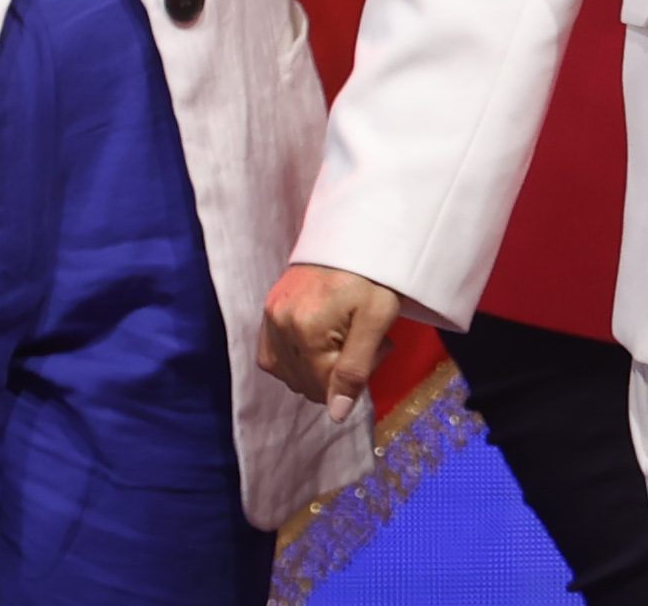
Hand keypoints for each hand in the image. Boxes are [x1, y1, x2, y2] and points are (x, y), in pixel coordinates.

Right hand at [261, 262, 401, 418]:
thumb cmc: (375, 274)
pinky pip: (272, 356)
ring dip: (315, 367)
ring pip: (288, 373)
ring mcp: (271, 315)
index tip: (375, 349)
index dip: (353, 379)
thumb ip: (355, 369)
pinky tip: (315, 343)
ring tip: (341, 335)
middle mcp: (282, 323)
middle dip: (335, 372)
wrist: (359, 232)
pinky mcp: (268, 309)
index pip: (324, 388)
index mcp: (309, 328)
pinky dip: (293, 359)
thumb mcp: (379, 319)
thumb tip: (336, 414)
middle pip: (306, 383)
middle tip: (359, 338)